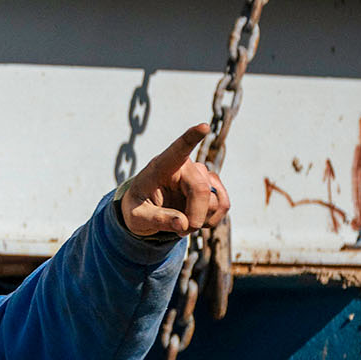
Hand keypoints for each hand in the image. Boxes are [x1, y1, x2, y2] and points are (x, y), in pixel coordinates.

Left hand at [120, 123, 229, 237]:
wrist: (145, 210)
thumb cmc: (136, 208)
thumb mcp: (136, 218)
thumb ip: (157, 220)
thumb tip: (183, 225)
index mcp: (161, 166)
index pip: (177, 149)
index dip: (192, 137)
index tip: (204, 127)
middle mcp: (184, 165)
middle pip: (201, 190)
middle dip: (195, 217)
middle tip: (181, 232)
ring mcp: (200, 174)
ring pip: (214, 200)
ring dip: (201, 220)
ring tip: (183, 224)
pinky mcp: (211, 186)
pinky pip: (223, 204)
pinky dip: (213, 219)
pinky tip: (197, 221)